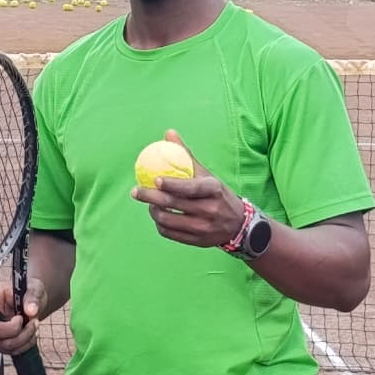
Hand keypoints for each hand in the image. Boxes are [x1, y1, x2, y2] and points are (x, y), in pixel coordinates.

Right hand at [0, 279, 44, 356]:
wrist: (31, 302)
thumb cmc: (26, 291)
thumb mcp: (32, 287)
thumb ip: (31, 297)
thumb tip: (31, 311)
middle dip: (12, 329)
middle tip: (24, 319)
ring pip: (2, 345)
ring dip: (23, 338)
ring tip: (34, 324)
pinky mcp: (1, 344)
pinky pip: (11, 351)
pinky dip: (26, 344)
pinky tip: (32, 334)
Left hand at [131, 129, 245, 248]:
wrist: (238, 224)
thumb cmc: (217, 194)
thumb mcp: (207, 175)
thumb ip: (186, 156)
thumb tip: (169, 133)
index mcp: (213, 190)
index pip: (190, 188)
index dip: (171, 185)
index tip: (155, 180)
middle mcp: (210, 209)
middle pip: (173, 203)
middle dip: (150, 197)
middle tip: (135, 192)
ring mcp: (204, 228)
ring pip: (168, 220)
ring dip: (153, 211)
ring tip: (149, 204)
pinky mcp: (198, 241)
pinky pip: (170, 233)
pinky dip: (160, 224)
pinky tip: (158, 216)